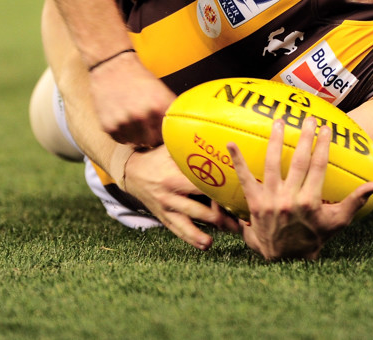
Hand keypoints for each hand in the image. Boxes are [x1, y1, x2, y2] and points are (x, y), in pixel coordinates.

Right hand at [89, 51, 174, 145]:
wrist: (113, 66)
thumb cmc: (138, 78)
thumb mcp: (161, 90)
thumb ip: (169, 109)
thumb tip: (178, 128)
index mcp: (159, 105)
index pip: (168, 134)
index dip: (165, 134)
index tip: (162, 131)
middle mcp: (142, 115)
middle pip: (152, 142)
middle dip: (151, 136)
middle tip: (147, 126)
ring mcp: (125, 122)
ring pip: (136, 143)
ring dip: (137, 136)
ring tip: (134, 121)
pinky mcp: (109, 126)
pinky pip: (121, 140)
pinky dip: (123, 134)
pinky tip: (123, 120)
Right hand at [124, 145, 239, 249]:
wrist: (131, 172)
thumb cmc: (157, 155)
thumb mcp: (170, 147)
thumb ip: (189, 143)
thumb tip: (212, 128)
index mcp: (174, 176)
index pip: (202, 186)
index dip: (220, 191)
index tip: (237, 193)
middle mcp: (171, 195)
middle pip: (200, 209)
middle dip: (222, 215)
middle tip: (241, 217)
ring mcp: (167, 208)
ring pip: (192, 224)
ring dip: (213, 229)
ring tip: (231, 231)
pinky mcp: (164, 217)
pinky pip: (179, 231)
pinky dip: (193, 239)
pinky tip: (207, 245)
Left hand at [227, 117, 372, 260]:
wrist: (285, 262)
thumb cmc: (313, 238)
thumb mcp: (337, 222)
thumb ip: (355, 201)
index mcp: (310, 202)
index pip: (318, 166)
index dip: (323, 145)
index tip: (326, 128)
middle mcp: (289, 200)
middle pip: (298, 161)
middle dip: (304, 137)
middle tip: (307, 119)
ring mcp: (269, 201)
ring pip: (272, 164)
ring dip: (275, 141)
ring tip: (278, 122)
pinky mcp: (253, 204)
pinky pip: (244, 179)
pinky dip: (237, 161)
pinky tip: (231, 143)